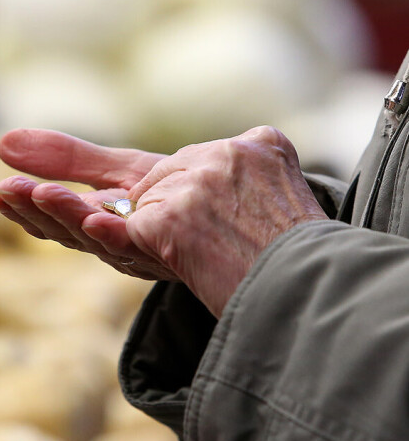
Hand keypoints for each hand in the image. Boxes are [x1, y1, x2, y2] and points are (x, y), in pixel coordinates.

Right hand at [0, 129, 177, 279]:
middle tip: (2, 194)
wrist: (249, 213)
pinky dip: (113, 233)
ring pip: (96, 238)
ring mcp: (146, 249)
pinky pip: (139, 243)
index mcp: (105, 224)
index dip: (25, 206)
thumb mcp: (122, 171)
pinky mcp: (172, 247)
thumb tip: (3, 142)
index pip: (57, 217)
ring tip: (38, 194)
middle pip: (68, 231)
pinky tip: (94, 217)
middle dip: (35, 212)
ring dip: (65, 217)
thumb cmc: (187, 190)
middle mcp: (121, 242)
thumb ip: (68, 159)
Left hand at [125, 126, 328, 316]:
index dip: (202, 192)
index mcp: (262, 143)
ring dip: (164, 230)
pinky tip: (186, 263)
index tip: (221, 219)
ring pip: (150, 200)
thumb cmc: (299, 262)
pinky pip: (136, 226)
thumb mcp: (287, 200)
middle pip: (170, 172)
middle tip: (205, 241)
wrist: (304, 298)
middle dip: (175, 206)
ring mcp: (195, 182)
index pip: (206, 156)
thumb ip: (251, 180)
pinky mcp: (168, 215)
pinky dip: (149, 247)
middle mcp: (227, 152)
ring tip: (206, 257)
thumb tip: (203, 191)